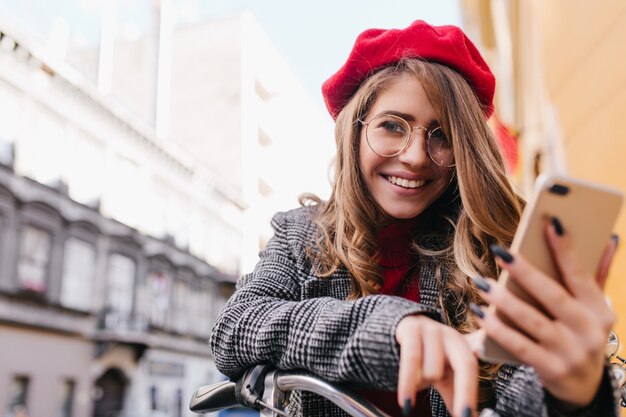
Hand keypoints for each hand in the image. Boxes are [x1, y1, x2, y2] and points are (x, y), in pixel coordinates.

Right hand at [396, 315, 476, 416]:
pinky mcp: (411, 328)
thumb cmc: (424, 354)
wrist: (399, 328)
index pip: (473, 370)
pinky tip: (406, 402)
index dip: (473, 394)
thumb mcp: (443, 374)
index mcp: (463, 346)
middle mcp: (451, 335)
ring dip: (422, 382)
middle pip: (465, 365)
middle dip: (464, 396)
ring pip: (433, 370)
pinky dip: (408, 383)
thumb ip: (457, 394)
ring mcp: (431, 329)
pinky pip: (411, 360)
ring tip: (414, 382)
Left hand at [471, 222, 617, 406]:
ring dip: (503, 300)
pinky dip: (497, 328)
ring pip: (531, 320)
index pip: (581, 274)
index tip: (550, 223)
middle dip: (525, 272)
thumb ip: (598, 275)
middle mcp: (589, 330)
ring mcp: (570, 351)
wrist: (585, 387)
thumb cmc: (582, 335)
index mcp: (599, 309)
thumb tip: (609, 238)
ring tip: (482, 283)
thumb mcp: (596, 309)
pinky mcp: (551, 368)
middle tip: (500, 251)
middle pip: (552, 295)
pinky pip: (518, 345)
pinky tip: (479, 313)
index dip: (566, 249)